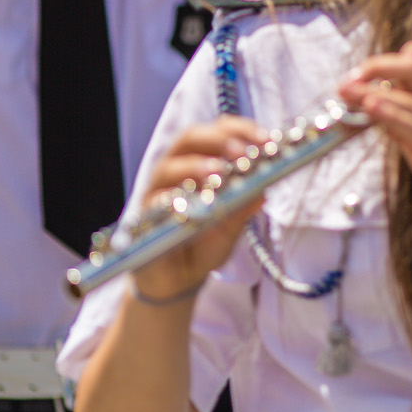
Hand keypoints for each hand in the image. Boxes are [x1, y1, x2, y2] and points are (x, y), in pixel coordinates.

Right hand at [129, 116, 269, 301]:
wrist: (177, 280)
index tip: (266, 139)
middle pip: (190, 139)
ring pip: (169, 167)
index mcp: (201, 162)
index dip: (241, 130)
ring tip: (217, 172)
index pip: (219, 132)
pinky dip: (171, 199)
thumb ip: (243, 207)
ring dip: (194, 166)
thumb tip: (262, 190)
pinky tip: (188, 202)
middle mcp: (177, 170)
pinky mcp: (144, 216)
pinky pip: (154, 202)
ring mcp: (158, 191)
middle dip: (218, 140)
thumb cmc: (204, 244)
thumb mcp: (231, 227)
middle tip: (241, 152)